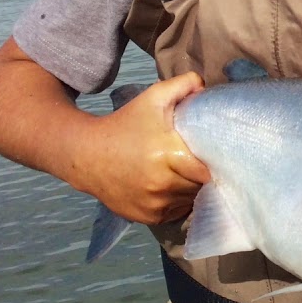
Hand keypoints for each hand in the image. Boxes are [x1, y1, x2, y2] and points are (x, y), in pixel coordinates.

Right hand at [72, 73, 210, 224]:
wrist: (86, 155)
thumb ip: (183, 84)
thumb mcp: (153, 97)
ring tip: (183, 173)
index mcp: (170, 155)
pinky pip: (176, 213)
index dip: (215, 162)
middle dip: (203, 175)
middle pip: (201, 185)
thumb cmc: (125, 124)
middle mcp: (163, 184)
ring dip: (191, 189)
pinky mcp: (148, 218)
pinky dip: (177, 202)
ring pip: (190, 200)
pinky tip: (170, 186)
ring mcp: (155, 204)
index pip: (209, 169)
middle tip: (198, 162)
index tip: (214, 154)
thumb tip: (205, 86)